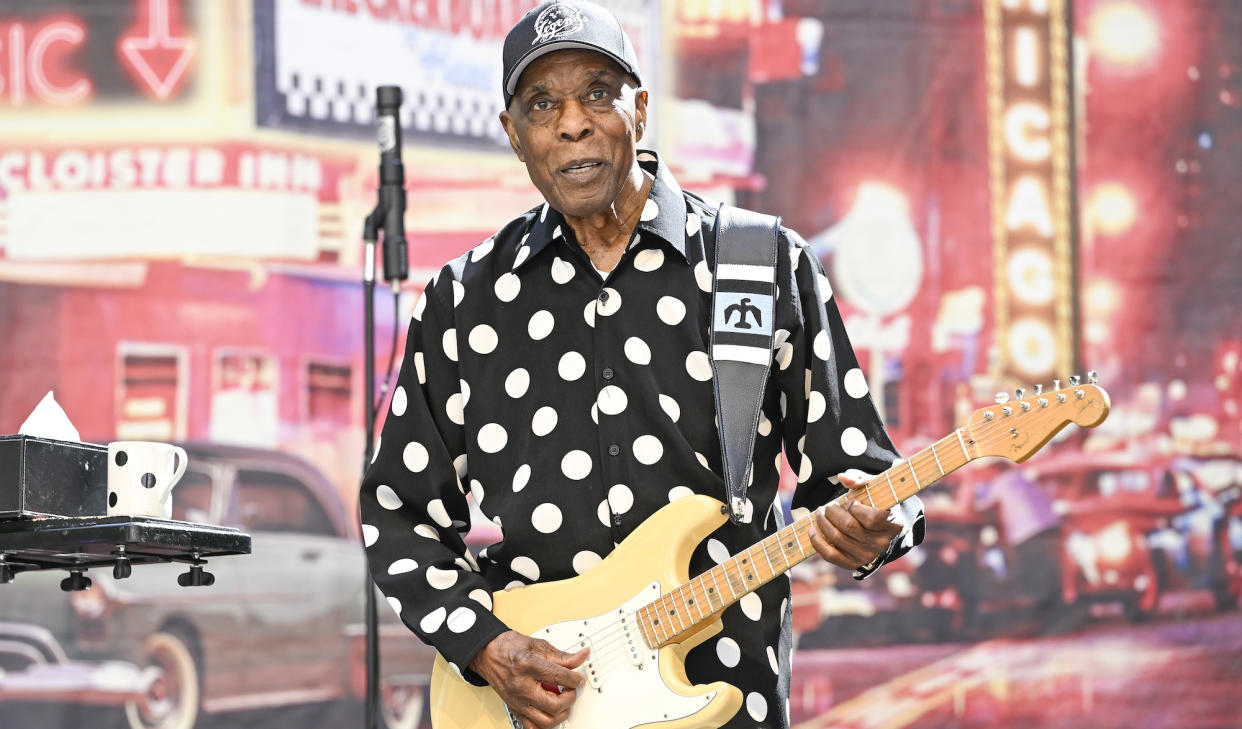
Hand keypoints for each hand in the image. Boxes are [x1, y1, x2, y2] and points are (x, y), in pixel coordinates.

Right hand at [468, 630, 589, 728]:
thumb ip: (561, 656)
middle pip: (554, 704)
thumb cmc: (509, 648)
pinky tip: (550, 713)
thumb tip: (581, 657)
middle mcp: (521, 686)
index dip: (574, 679)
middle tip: (571, 689)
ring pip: (545, 721)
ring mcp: (517, 701)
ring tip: (563, 701)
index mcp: (527, 665)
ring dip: (561, 714)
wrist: (488, 654)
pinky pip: (531, 728)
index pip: (558, 677)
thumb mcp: (537, 645)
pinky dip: (544, 725)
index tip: (579, 678)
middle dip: (570, 698)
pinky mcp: (515, 709)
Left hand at [808, 471, 901, 570]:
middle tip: (828, 506)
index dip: (855, 507)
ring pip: (837, 538)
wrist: (878, 529)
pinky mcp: (853, 563)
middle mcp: (880, 544)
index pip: (871, 518)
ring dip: (823, 522)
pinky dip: (817, 542)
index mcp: (891, 526)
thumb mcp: (872, 488)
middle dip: (832, 513)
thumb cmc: (874, 503)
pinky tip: (812, 529)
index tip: (851, 502)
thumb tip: (843, 477)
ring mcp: (866, 556)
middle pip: (849, 527)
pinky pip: (830, 555)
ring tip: (820, 513)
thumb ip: (859, 479)